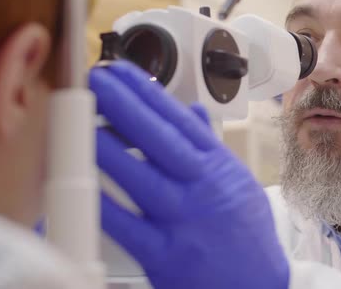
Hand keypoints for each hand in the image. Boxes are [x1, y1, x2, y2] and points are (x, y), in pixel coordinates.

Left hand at [89, 60, 288, 288]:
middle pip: (161, 140)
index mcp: (220, 167)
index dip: (150, 93)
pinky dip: (104, 204)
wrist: (258, 287)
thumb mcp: (238, 183)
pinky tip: (85, 182)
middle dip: (126, 105)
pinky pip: (128, 226)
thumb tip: (191, 112)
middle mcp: (203, 189)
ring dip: (109, 146)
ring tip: (82, 120)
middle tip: (98, 80)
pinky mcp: (166, 256)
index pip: (182, 121)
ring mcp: (184, 222)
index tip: (125, 72)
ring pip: (142, 177)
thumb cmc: (246, 235)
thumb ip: (210, 146)